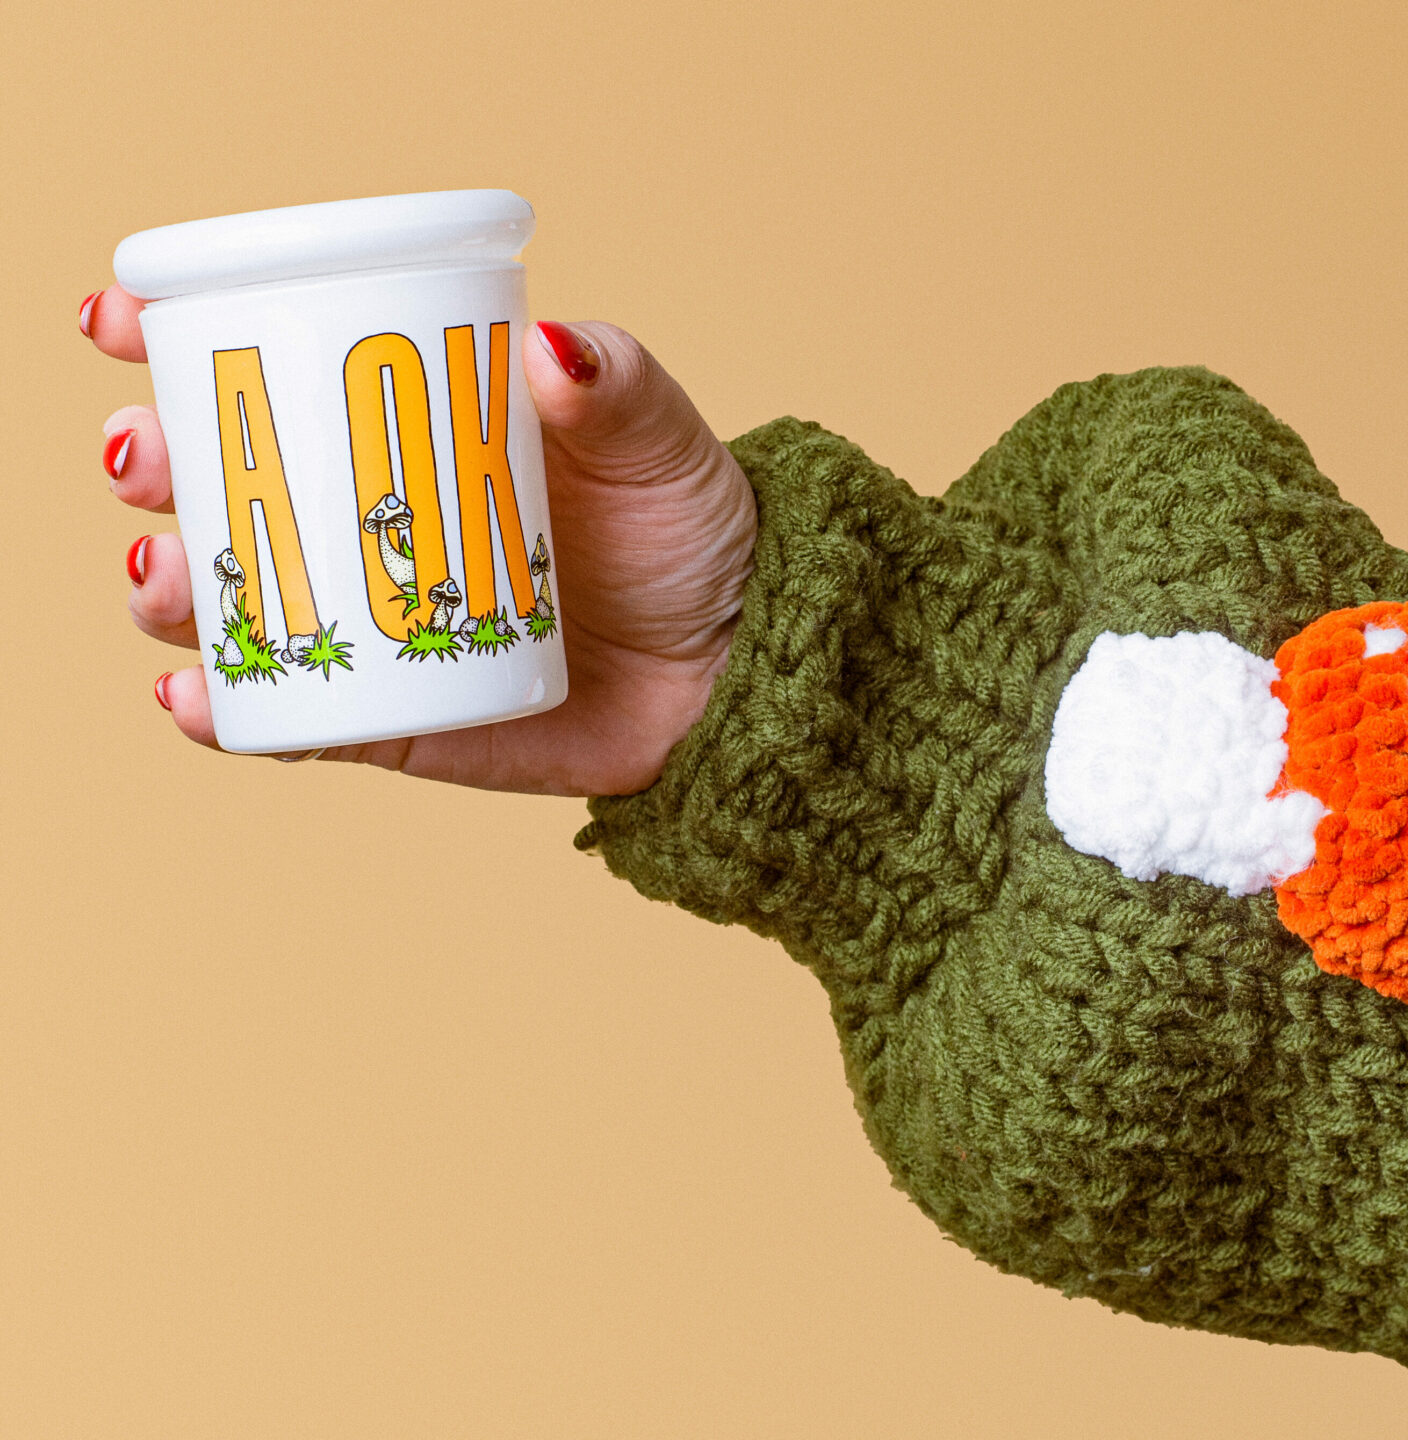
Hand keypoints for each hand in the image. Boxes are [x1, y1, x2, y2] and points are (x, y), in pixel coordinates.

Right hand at [85, 291, 757, 795]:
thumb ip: (616, 386)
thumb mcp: (660, 445)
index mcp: (421, 436)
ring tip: (162, 574)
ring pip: (241, 606)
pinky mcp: (402, 720)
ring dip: (174, 589)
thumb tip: (549, 345)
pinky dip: (235, 716)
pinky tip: (195, 701)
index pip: (285, 377)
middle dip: (157, 469)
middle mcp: (380, 527)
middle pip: (231, 491)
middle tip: (144, 460)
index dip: (183, 346)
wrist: (735, 667)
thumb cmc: (692, 537)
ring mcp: (384, 625)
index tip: (123, 324)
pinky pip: (298, 721)